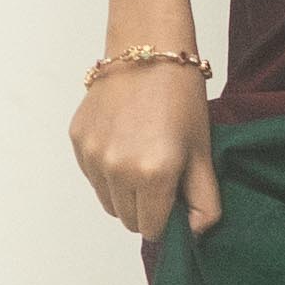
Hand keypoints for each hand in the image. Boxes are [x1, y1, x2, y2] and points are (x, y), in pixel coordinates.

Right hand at [71, 57, 220, 247]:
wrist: (149, 50)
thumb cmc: (181, 97)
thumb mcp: (203, 152)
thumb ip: (205, 202)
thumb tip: (196, 234)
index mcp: (153, 175)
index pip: (151, 229)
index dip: (166, 218)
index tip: (174, 196)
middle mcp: (117, 169)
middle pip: (127, 220)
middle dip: (145, 207)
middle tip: (161, 174)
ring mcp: (93, 155)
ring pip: (107, 201)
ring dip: (124, 192)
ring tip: (142, 156)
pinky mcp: (78, 140)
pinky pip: (92, 175)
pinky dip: (107, 170)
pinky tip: (124, 141)